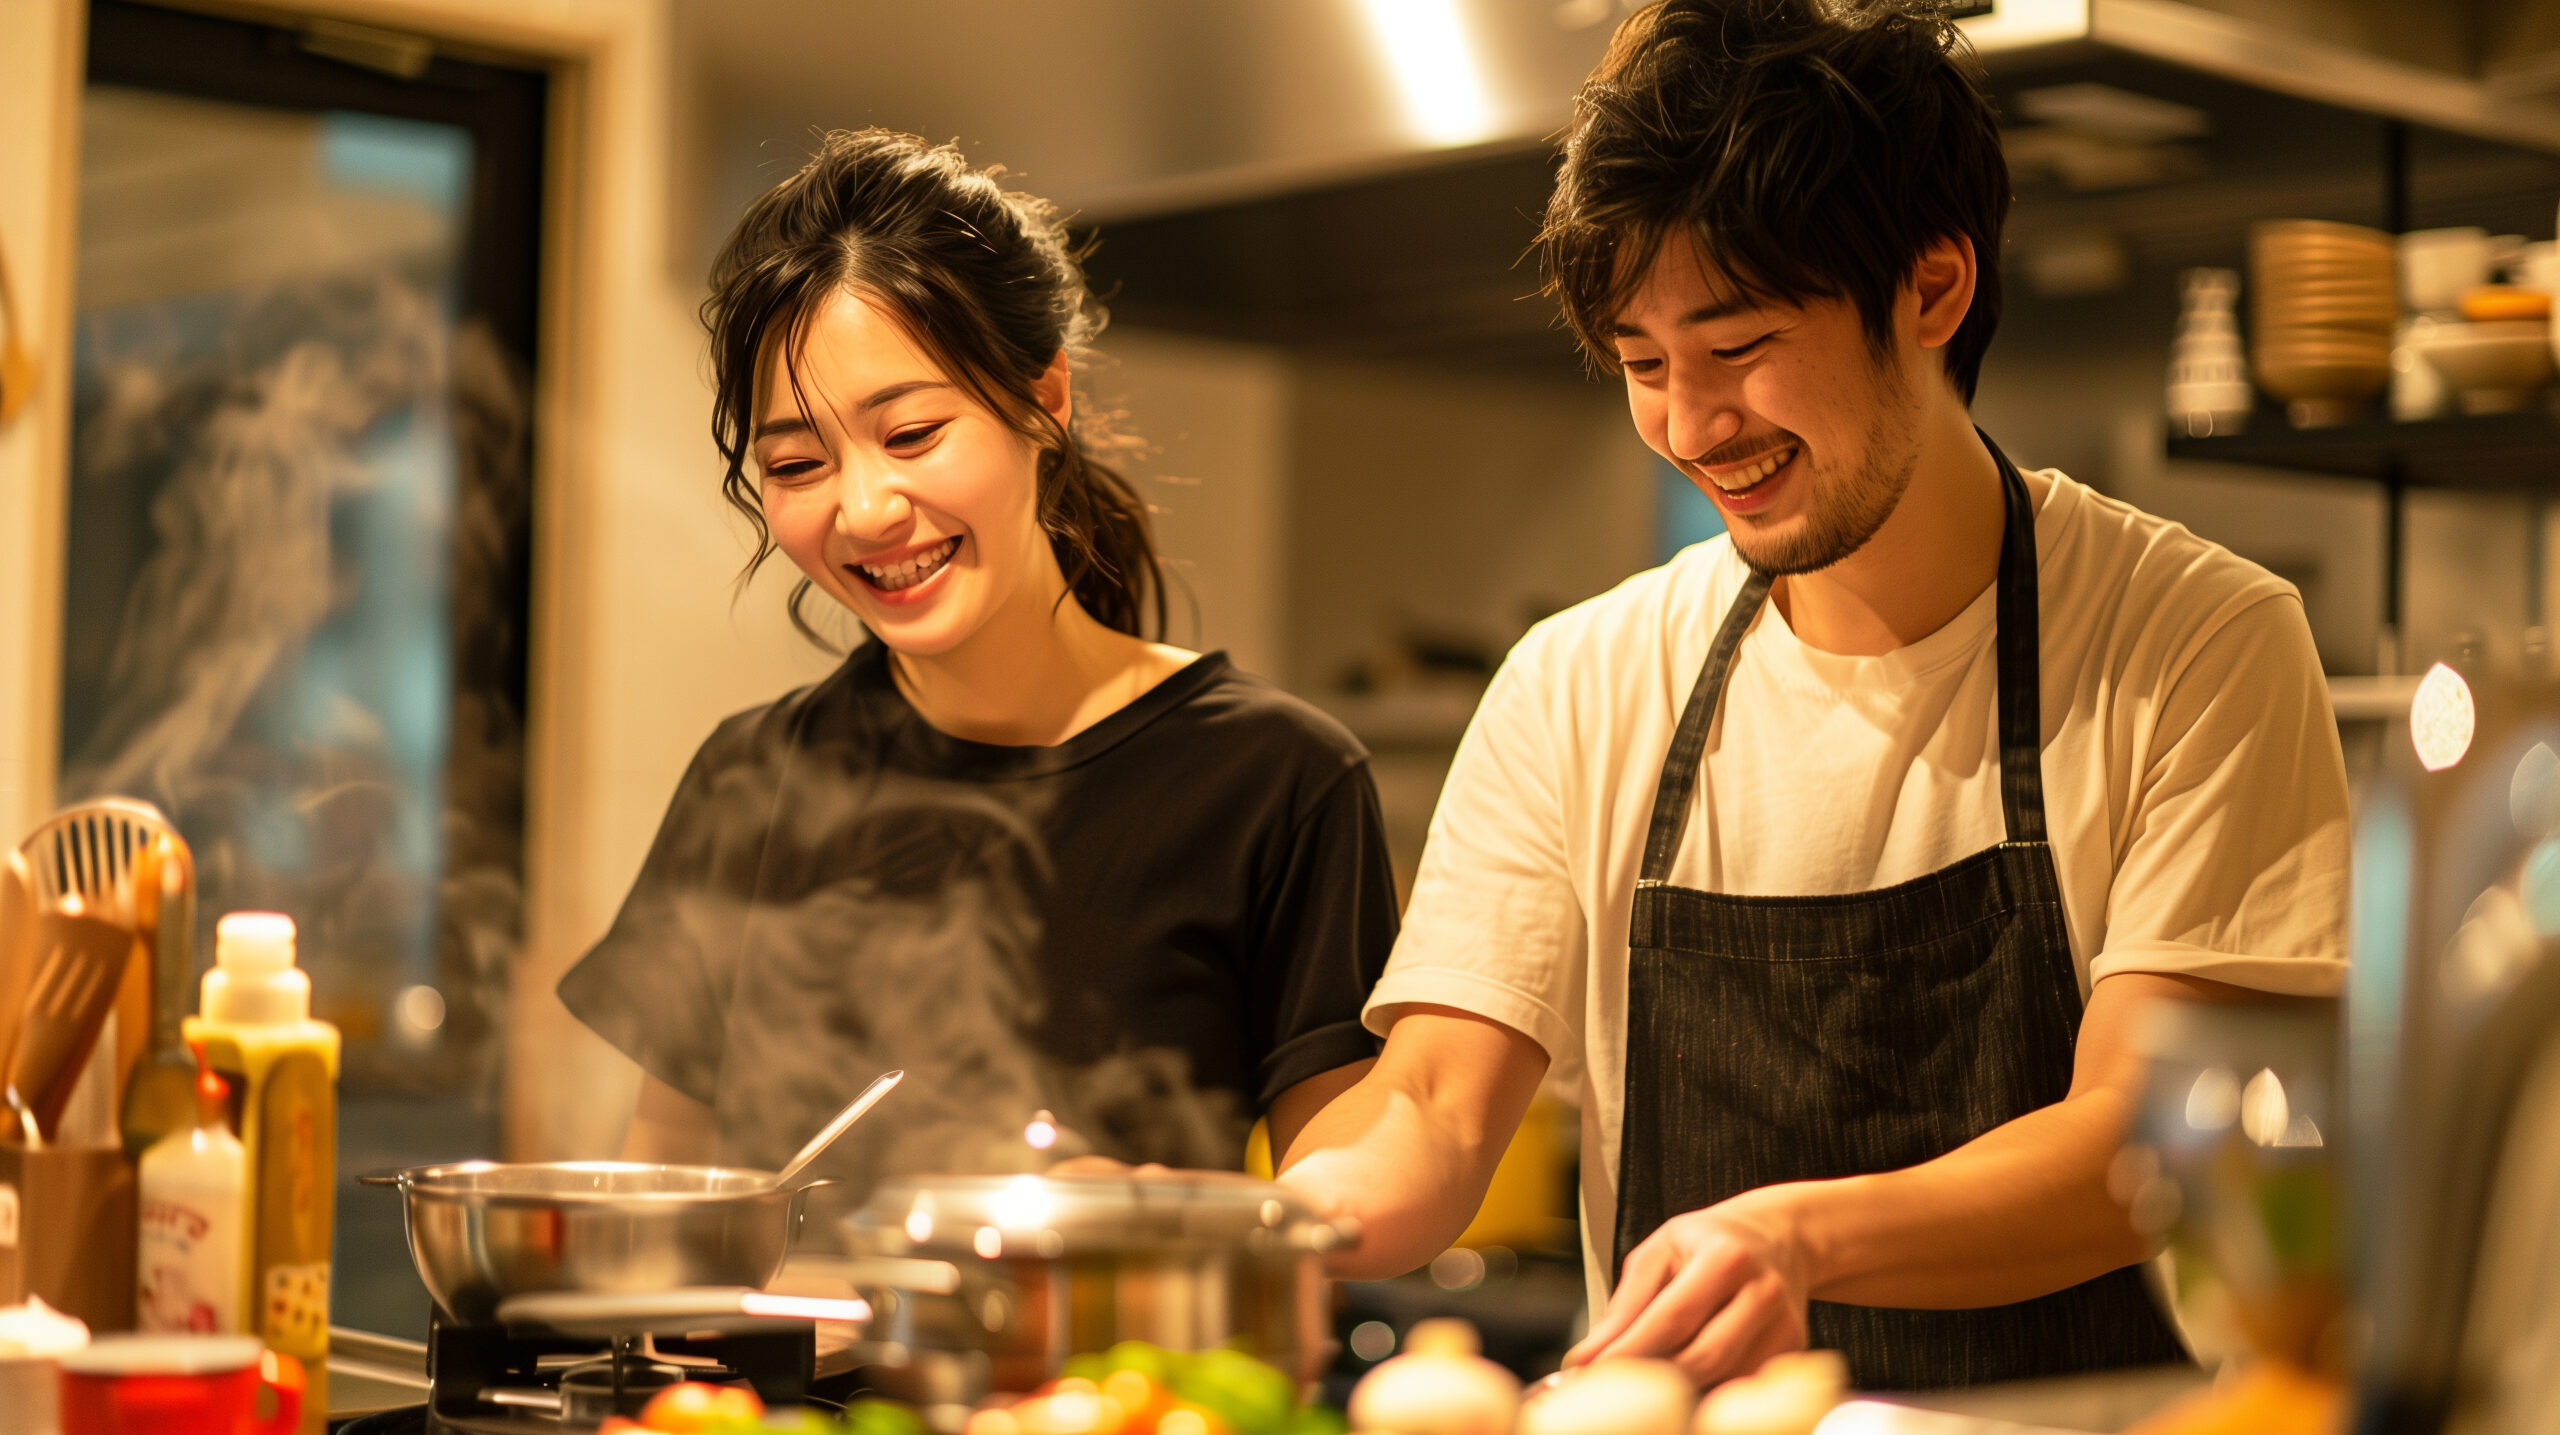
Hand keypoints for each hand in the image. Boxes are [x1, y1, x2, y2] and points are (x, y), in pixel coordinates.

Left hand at [1567, 1194, 1811, 1384]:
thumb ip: (1625, 1304)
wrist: (1780, 1236)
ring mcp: (1784, 1324)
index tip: (1589, 1372)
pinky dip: (1709, 1385)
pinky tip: (1688, 1374)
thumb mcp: (1661, 1251)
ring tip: (1649, 1379)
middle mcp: (1762, 1291)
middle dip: (1653, 1378)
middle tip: (1617, 1388)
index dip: (1628, 1352)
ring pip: (1722, 1378)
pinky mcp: (1793, 1349)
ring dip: (1680, 1387)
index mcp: (1725, 1257)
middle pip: (1702, 1357)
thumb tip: (1587, 1355)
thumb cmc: (1711, 1242)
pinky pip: (1741, 1382)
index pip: (1671, 1318)